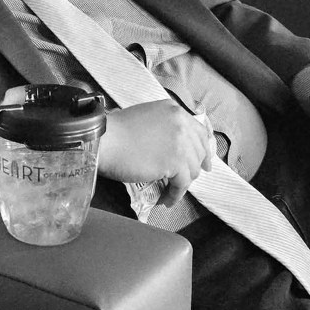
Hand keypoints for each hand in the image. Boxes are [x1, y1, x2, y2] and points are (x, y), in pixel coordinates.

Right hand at [98, 100, 212, 206]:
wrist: (105, 140)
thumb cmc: (117, 131)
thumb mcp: (146, 117)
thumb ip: (164, 126)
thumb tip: (175, 147)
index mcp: (174, 110)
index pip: (199, 132)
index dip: (203, 150)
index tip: (204, 163)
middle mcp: (181, 123)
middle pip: (198, 151)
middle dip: (193, 168)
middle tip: (184, 180)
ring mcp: (180, 143)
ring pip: (192, 169)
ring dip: (182, 183)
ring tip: (170, 191)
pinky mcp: (175, 162)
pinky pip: (182, 184)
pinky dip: (175, 194)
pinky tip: (167, 200)